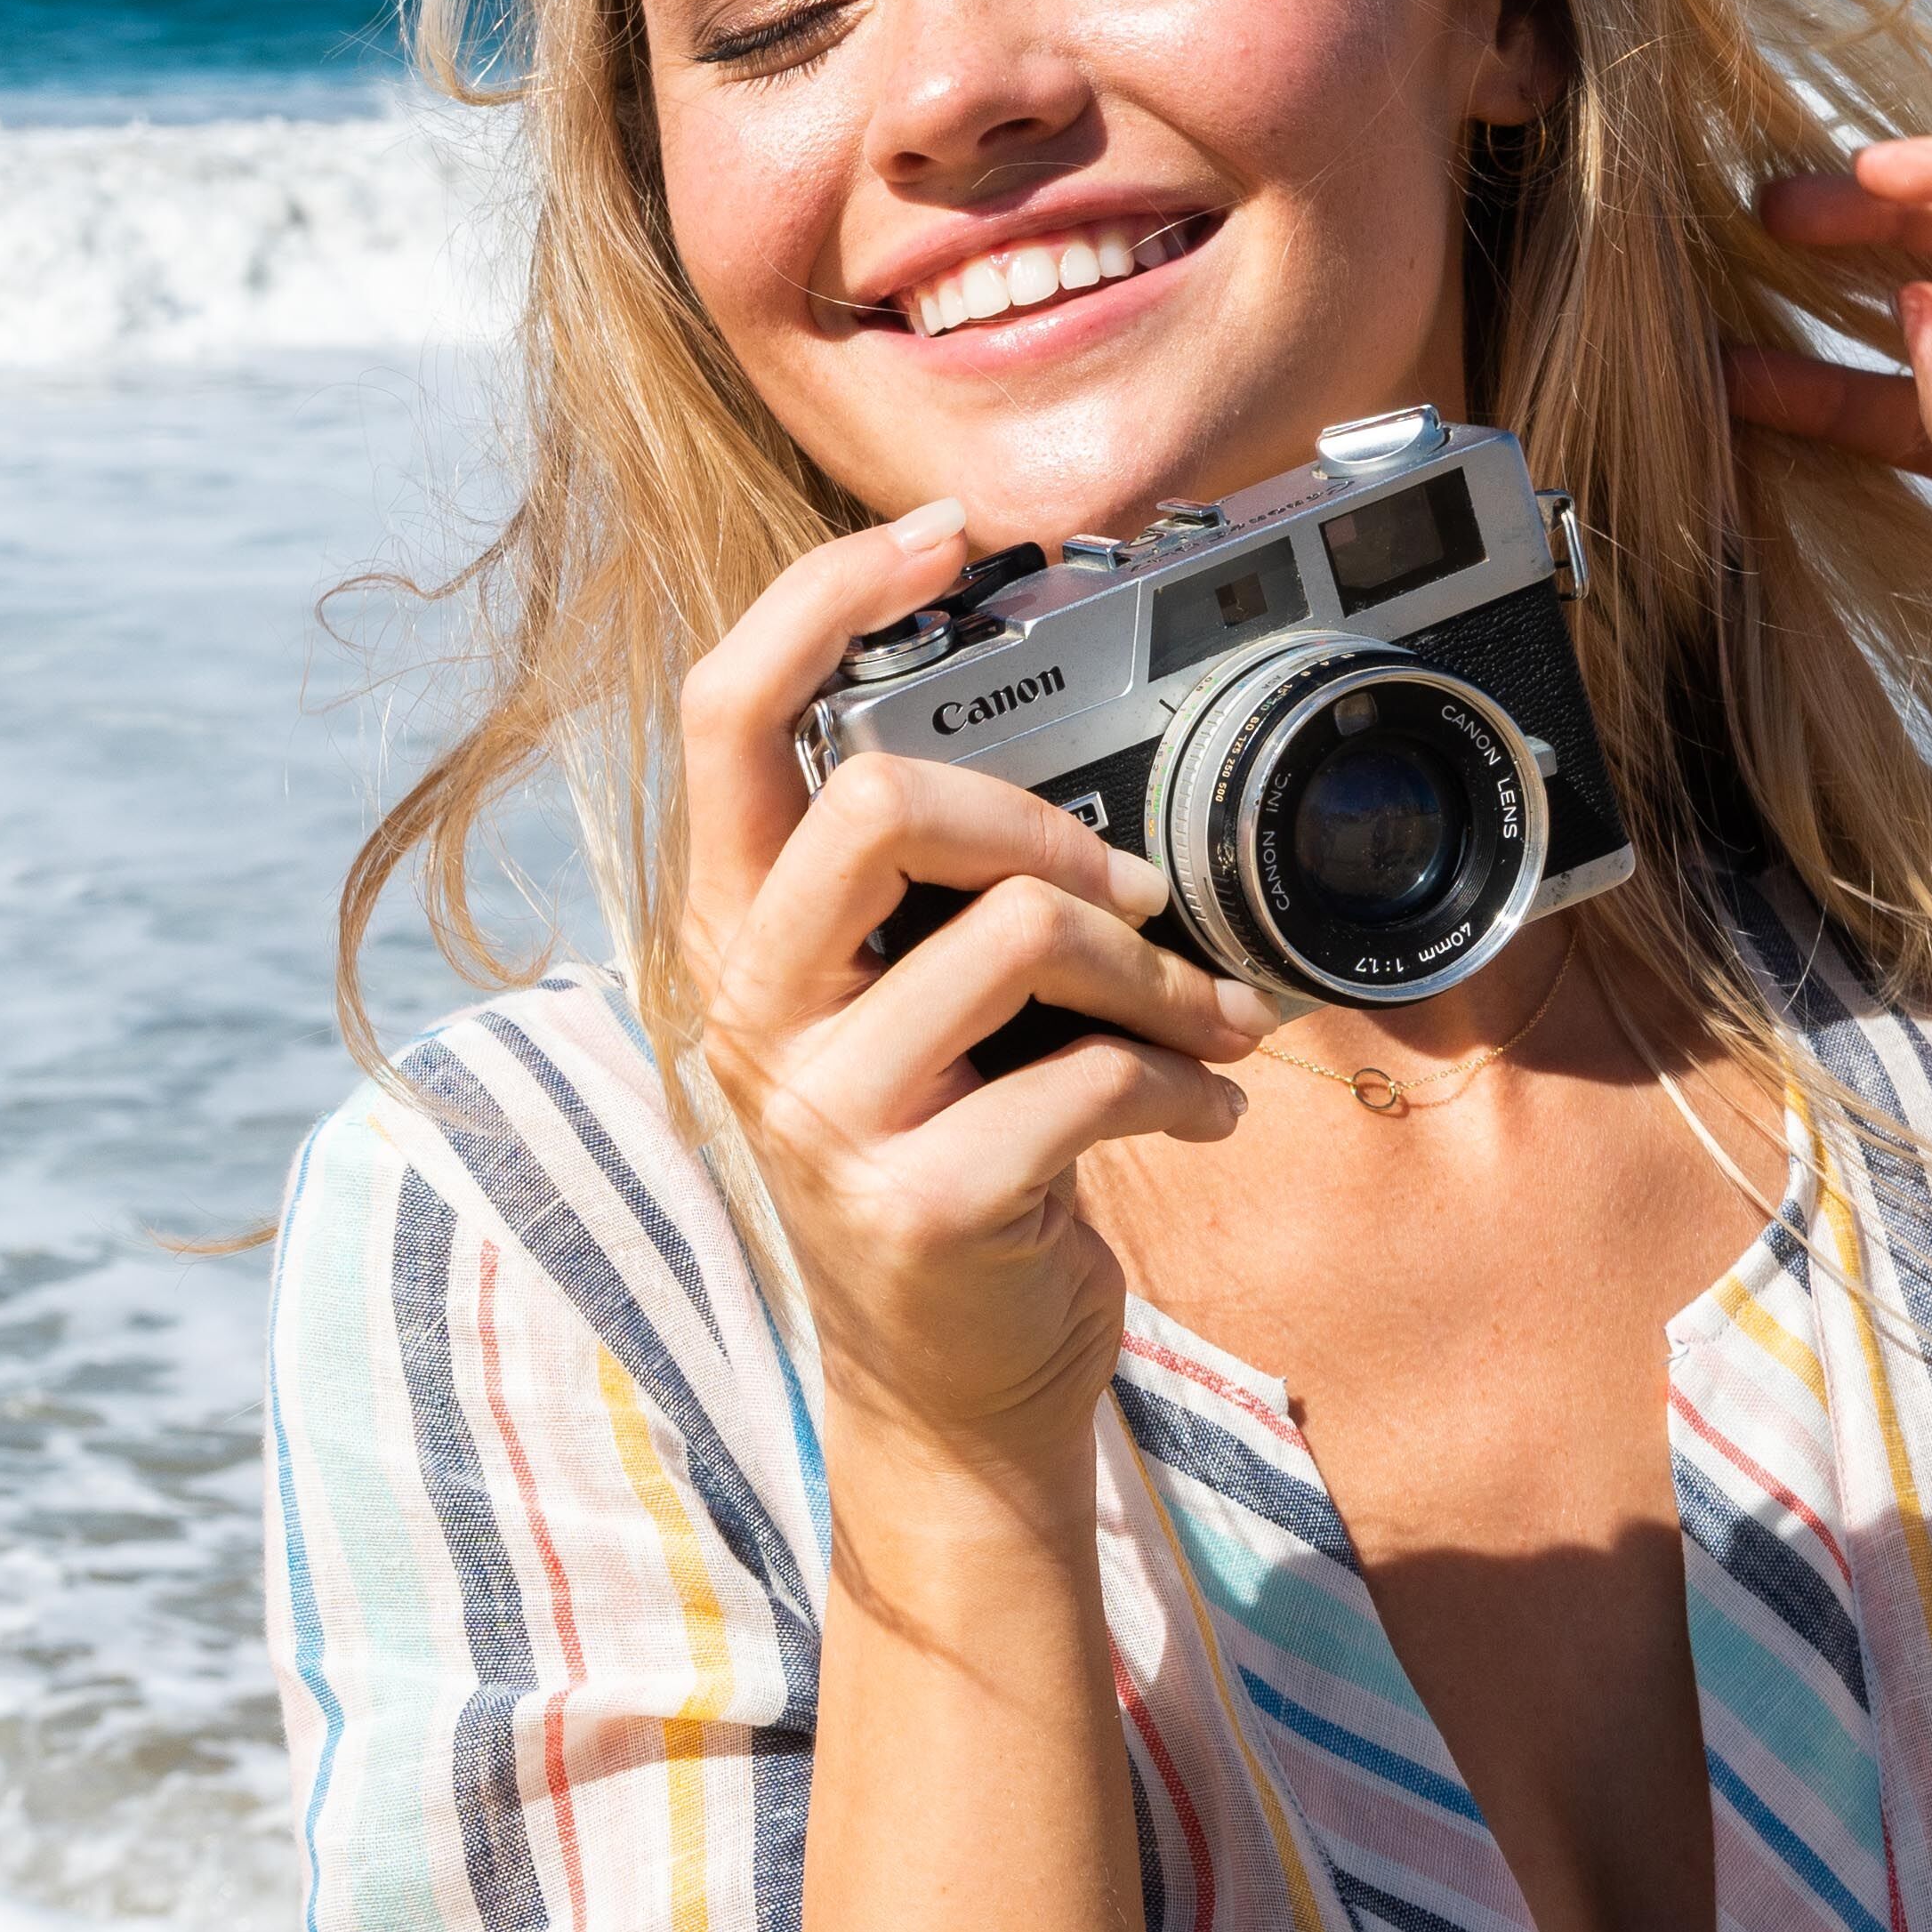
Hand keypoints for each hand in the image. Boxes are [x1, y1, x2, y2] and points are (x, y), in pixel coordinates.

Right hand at [677, 509, 1272, 1470]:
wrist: (954, 1393)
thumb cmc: (956, 1169)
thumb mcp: (914, 1012)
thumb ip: (938, 894)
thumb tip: (1075, 773)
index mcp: (740, 934)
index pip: (721, 717)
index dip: (820, 599)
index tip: (945, 537)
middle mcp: (754, 1012)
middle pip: (869, 803)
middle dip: (1037, 821)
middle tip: (1129, 884)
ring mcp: (824, 1114)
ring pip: (1011, 934)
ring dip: (1155, 970)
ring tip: (1210, 1017)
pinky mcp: (917, 1202)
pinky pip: (1087, 1081)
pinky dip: (1185, 1082)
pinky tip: (1207, 1107)